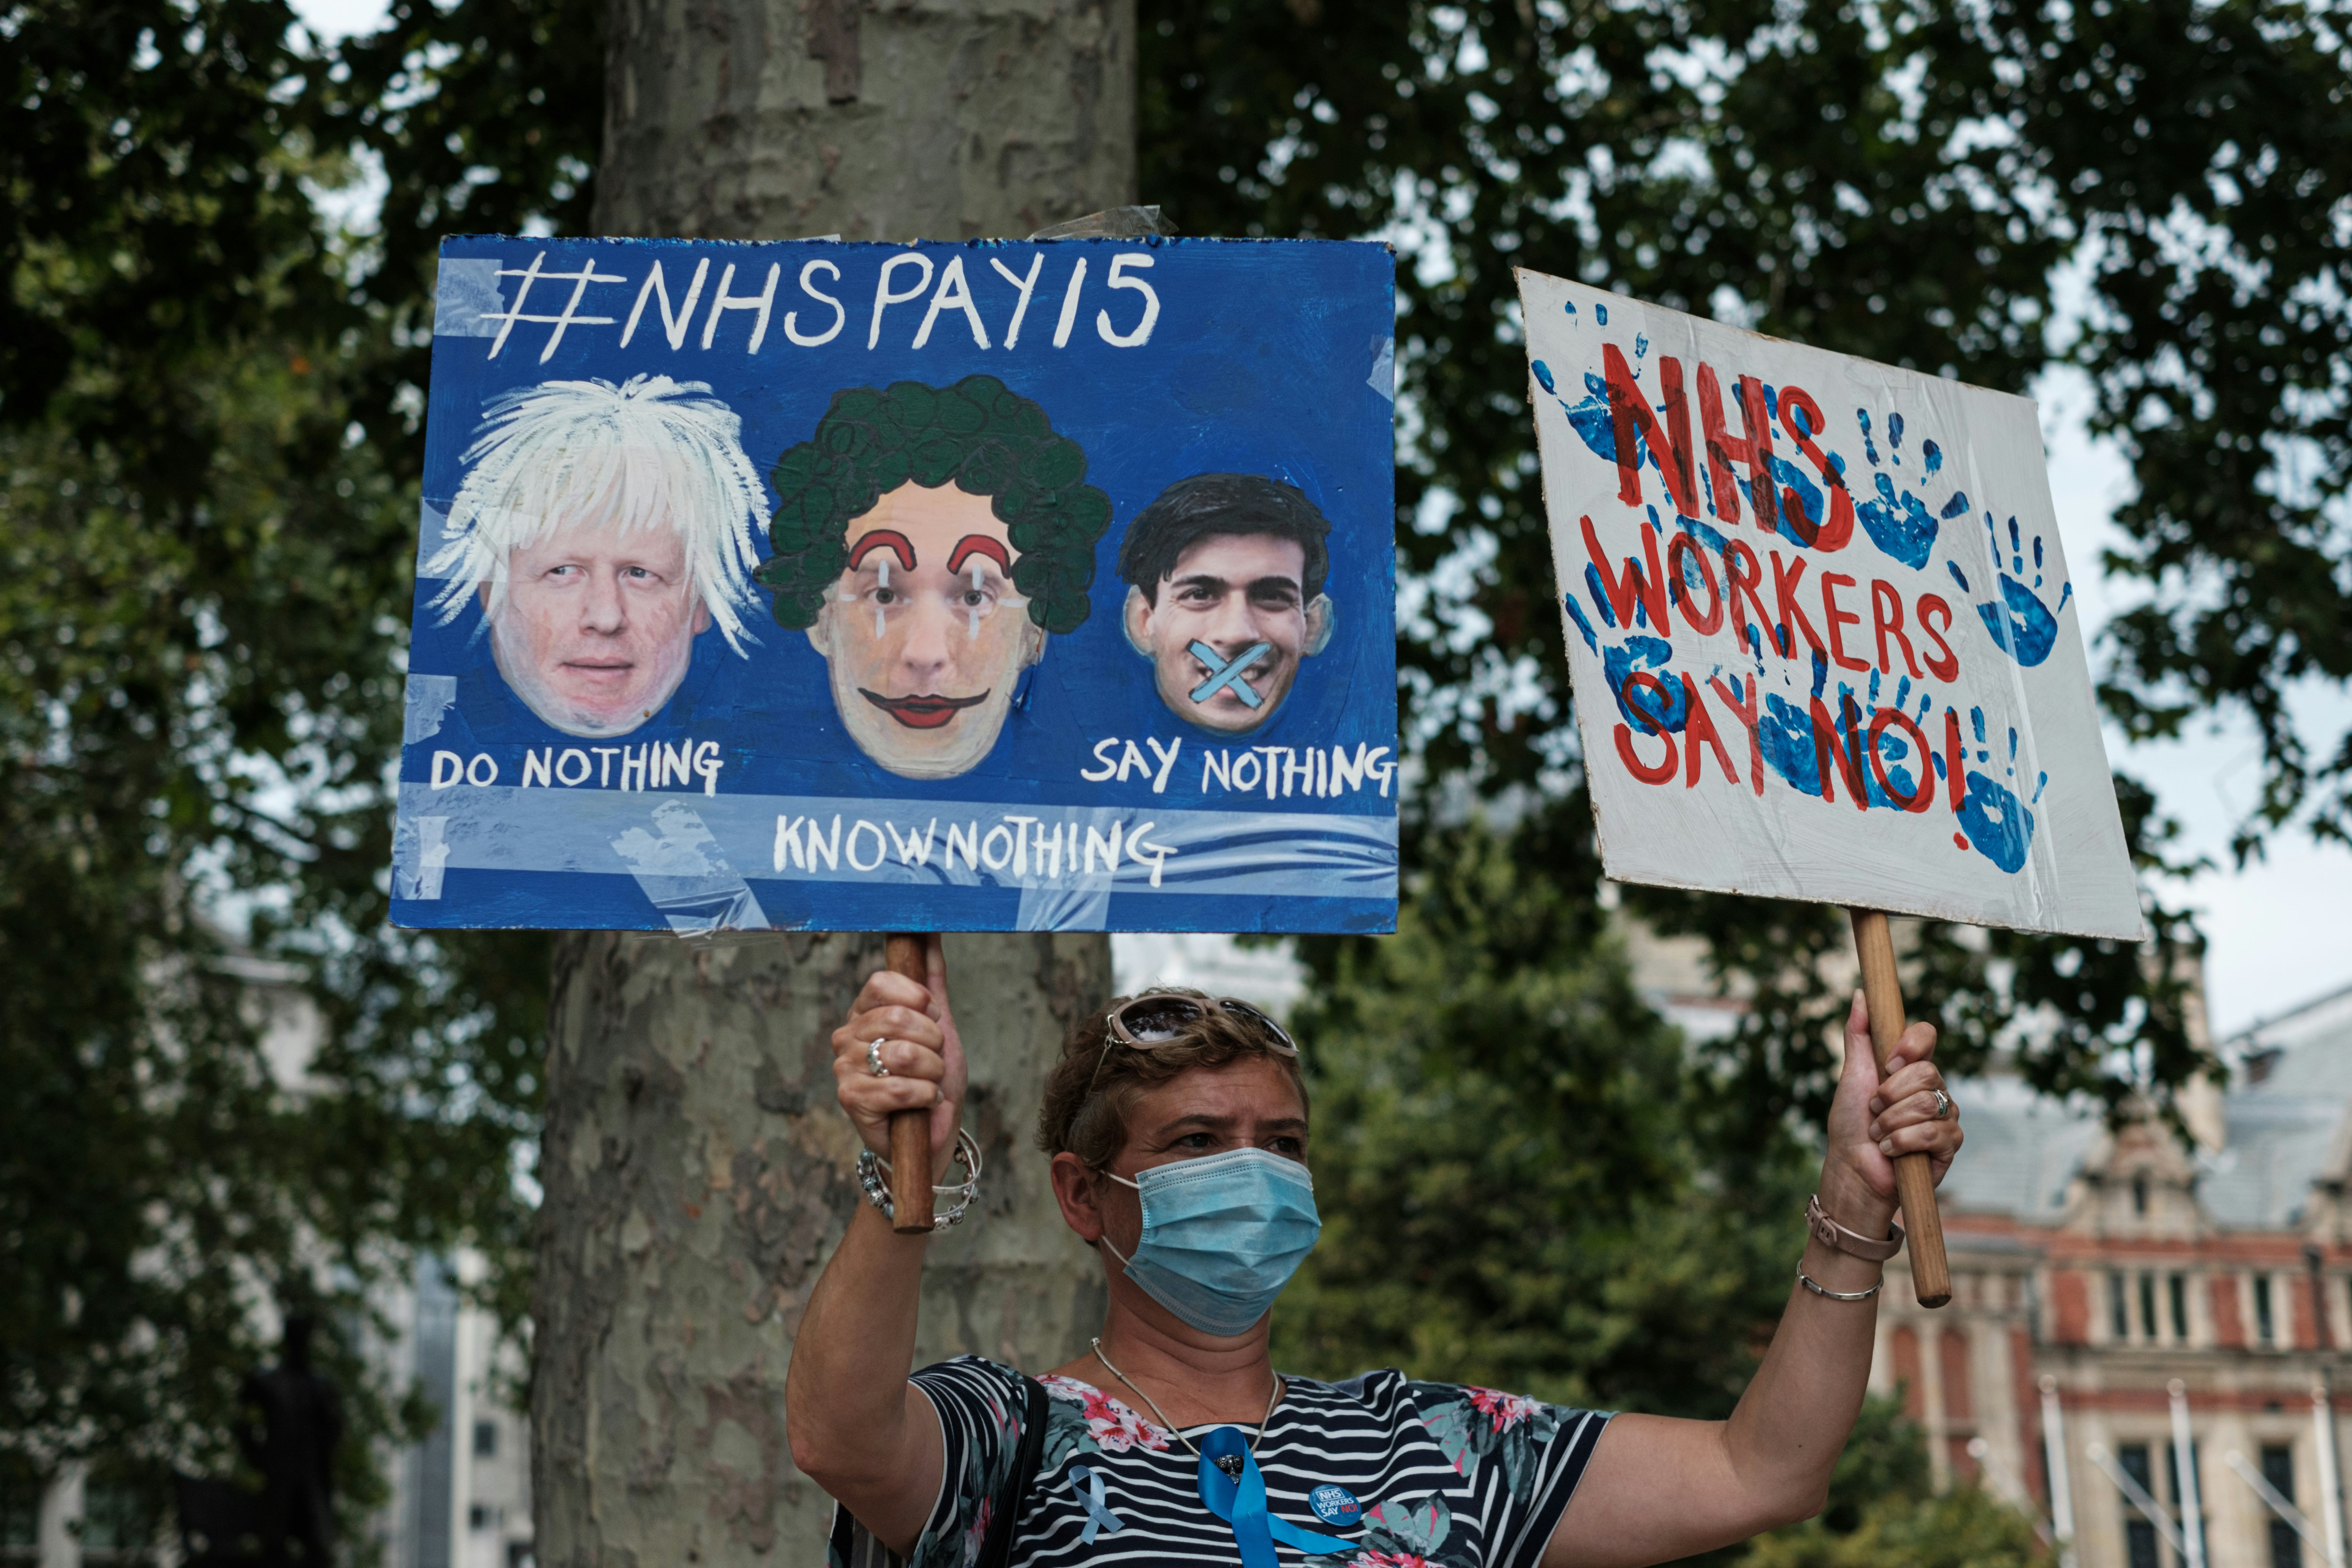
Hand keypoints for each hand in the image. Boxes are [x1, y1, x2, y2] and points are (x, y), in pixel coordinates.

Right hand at [830, 936, 967, 1164]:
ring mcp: (844, 1068)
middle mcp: (847, 1035)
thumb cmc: (933, 1077)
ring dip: (933, 1071)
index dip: (919, 999)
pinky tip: (925, 1102)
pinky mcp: (851, 1100)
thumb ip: (931, 977)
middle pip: (898, 1018)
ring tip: (931, 1082)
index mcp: (864, 1011)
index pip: (882, 982)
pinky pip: (900, 1088)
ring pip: (902, 1053)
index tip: (934, 1017)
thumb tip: (930, 929)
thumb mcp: (939, 1023)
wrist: (933, 1132)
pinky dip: (925, 1096)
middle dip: (933, 1042)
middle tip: (935, 1059)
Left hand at [1821, 990, 1961, 1226]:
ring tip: (1880, 1134)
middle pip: (1927, 1072)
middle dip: (1889, 1095)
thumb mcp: (1852, 1075)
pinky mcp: (1949, 1144)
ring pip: (1928, 1103)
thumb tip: (1861, 994)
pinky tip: (1891, 1150)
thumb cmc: (1850, 1123)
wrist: (1852, 1168)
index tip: (1887, 1063)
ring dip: (1891, 1122)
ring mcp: (1944, 1115)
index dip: (1910, 1045)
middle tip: (1874, 1111)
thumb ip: (1859, 1035)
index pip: (1926, 1035)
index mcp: (1910, 1067)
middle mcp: (1933, 1087)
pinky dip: (1903, 1142)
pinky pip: (1934, 1133)